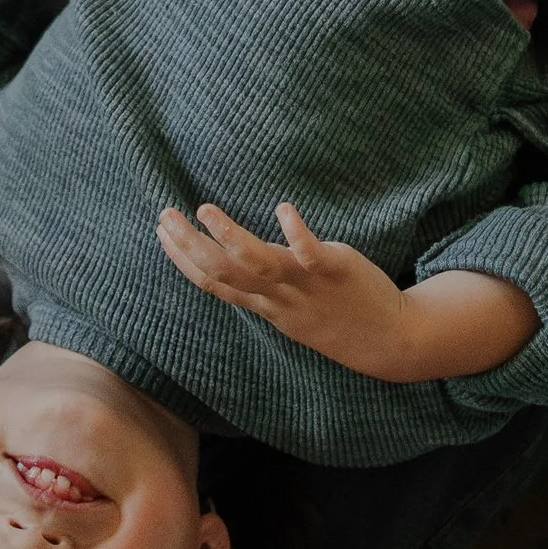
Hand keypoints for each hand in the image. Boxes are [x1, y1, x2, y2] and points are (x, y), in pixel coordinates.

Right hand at [156, 199, 419, 372]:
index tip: (161, 231)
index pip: (214, 283)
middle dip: (190, 246)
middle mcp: (277, 297)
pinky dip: (295, 232)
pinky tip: (283, 208)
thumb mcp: (289, 309)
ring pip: (258, 265)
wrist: (387, 340)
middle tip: (165, 216)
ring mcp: (304, 284)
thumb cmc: (333, 318)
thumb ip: (262, 287)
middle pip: (224, 273)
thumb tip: (236, 260)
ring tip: (205, 210)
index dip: (183, 259)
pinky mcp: (333, 270)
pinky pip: (311, 253)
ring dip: (230, 238)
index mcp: (264, 305)